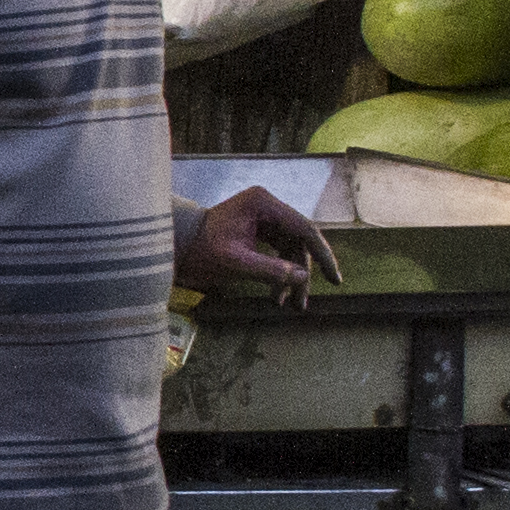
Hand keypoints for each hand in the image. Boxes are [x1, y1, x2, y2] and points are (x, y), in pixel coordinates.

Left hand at [183, 184, 335, 298]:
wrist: (174, 245)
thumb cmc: (199, 250)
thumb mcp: (235, 263)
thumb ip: (270, 270)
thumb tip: (304, 278)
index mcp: (263, 204)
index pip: (305, 229)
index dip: (323, 255)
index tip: (334, 279)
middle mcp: (267, 205)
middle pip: (300, 240)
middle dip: (304, 273)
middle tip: (304, 303)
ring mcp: (263, 216)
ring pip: (291, 249)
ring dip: (292, 278)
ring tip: (289, 305)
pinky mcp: (258, 229)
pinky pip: (279, 252)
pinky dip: (279, 273)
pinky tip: (277, 296)